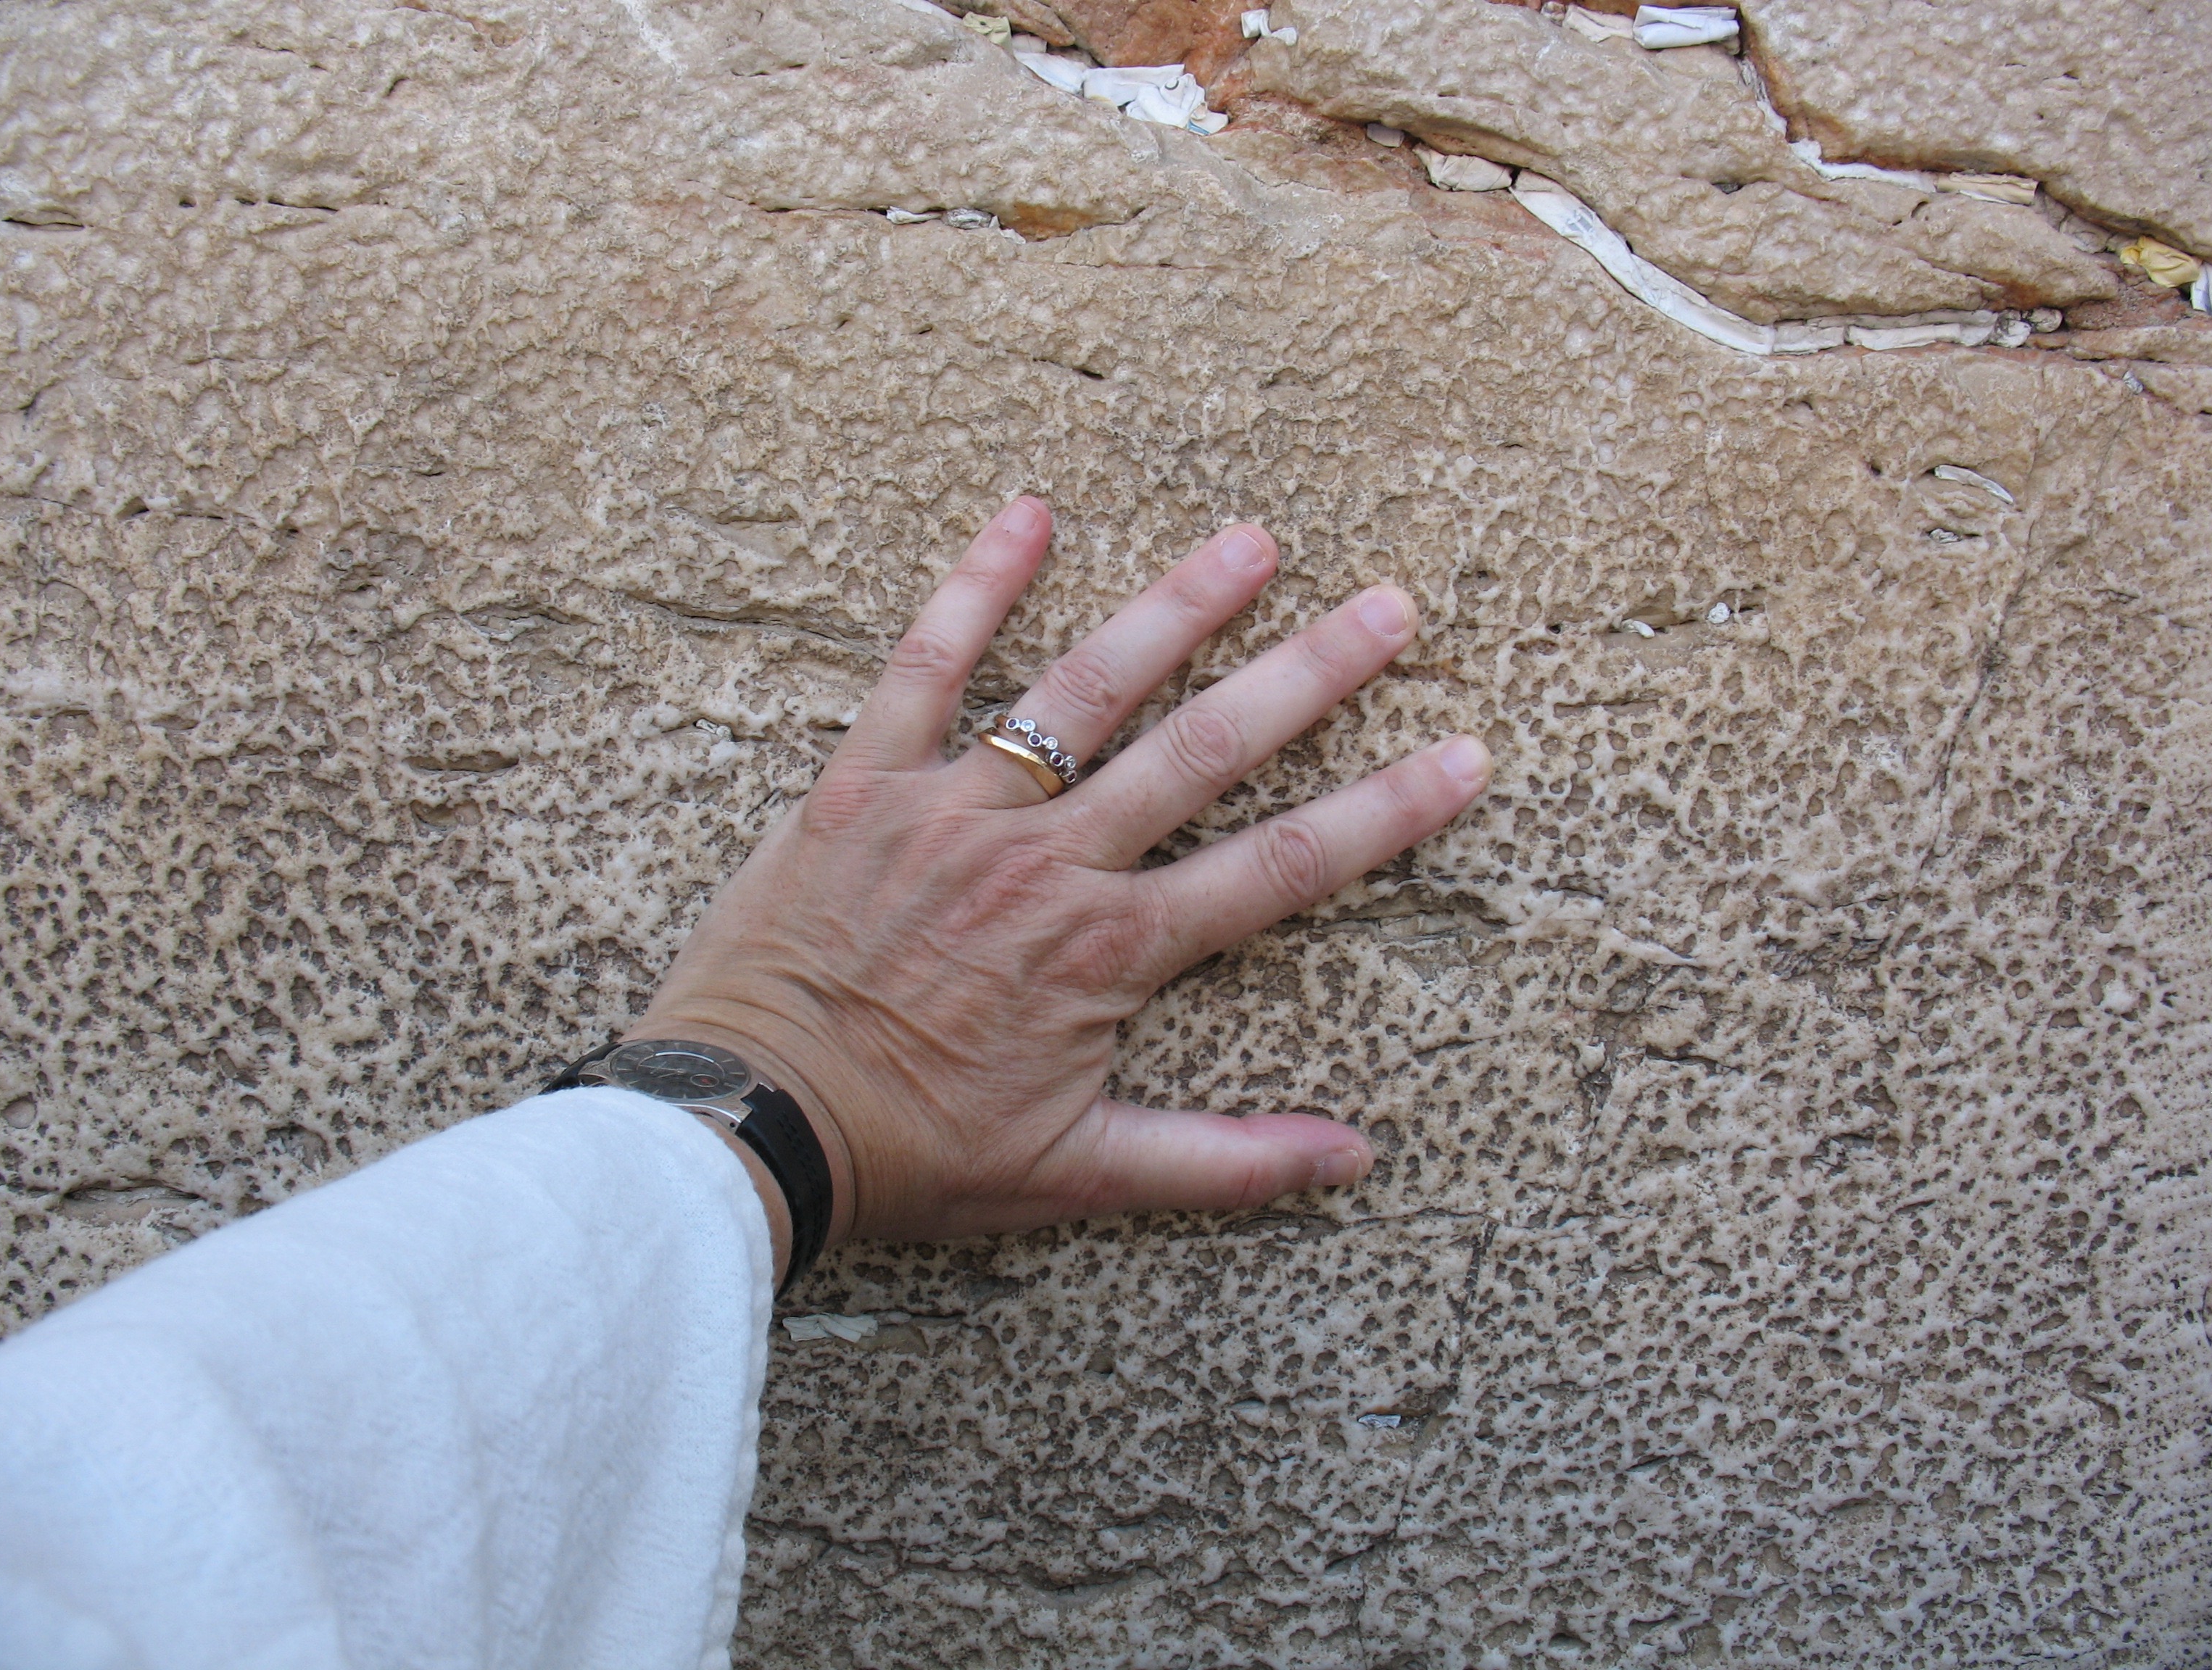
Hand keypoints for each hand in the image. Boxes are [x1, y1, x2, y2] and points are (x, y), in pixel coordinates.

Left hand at [627, 497, 1490, 1248]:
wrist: (746, 1125)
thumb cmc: (910, 1154)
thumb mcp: (1076, 1176)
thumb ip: (1221, 1164)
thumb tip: (1351, 1159)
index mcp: (1108, 950)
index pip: (1278, 869)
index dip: (1382, 813)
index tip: (1464, 757)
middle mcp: (1048, 863)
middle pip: (1203, 750)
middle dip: (1308, 674)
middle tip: (1390, 607)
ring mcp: (956, 811)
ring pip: (1082, 689)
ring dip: (1174, 609)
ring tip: (1252, 540)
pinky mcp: (864, 784)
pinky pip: (921, 666)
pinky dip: (971, 586)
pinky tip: (1025, 512)